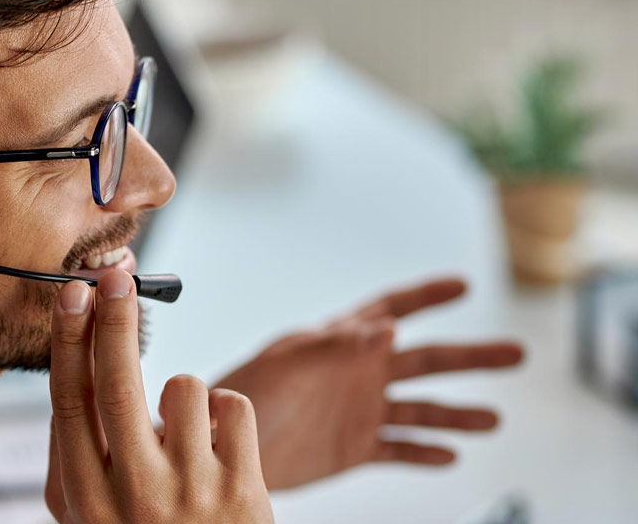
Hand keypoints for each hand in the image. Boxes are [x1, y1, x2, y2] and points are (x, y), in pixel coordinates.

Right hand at [46, 270, 273, 523]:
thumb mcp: (89, 519)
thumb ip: (71, 457)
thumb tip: (72, 372)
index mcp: (89, 498)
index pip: (70, 402)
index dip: (69, 340)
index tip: (73, 293)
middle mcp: (135, 495)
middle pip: (117, 383)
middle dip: (114, 319)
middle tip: (117, 276)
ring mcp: (193, 492)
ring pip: (185, 386)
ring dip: (184, 392)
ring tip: (187, 433)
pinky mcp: (245, 492)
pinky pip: (235, 405)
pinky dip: (227, 409)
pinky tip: (221, 444)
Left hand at [213, 278, 523, 489]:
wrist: (223, 446)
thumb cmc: (243, 395)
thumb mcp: (287, 364)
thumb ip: (335, 346)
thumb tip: (385, 327)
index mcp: (339, 343)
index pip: (390, 309)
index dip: (425, 296)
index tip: (462, 284)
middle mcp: (357, 374)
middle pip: (425, 360)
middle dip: (471, 357)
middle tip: (516, 353)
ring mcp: (358, 411)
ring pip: (421, 409)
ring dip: (458, 414)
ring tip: (491, 420)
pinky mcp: (353, 447)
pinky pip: (399, 449)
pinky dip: (425, 453)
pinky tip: (449, 456)